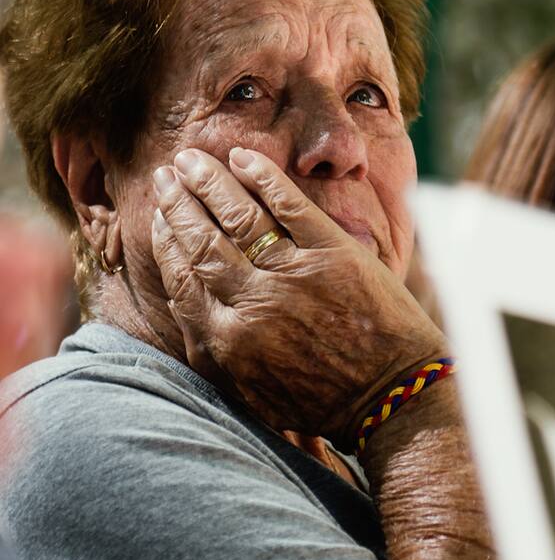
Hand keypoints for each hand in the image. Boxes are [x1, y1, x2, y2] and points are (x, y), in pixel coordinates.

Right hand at [152, 146, 445, 447]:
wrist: (392, 395)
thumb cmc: (324, 399)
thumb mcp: (252, 391)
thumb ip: (214, 350)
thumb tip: (183, 304)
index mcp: (225, 340)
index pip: (183, 277)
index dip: (166, 241)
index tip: (157, 216)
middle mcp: (252, 304)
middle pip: (202, 241)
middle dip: (178, 204)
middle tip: (165, 175)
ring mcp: (293, 275)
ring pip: (239, 217)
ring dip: (210, 182)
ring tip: (191, 159)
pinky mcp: (333, 253)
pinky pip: (289, 205)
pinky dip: (263, 178)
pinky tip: (244, 160)